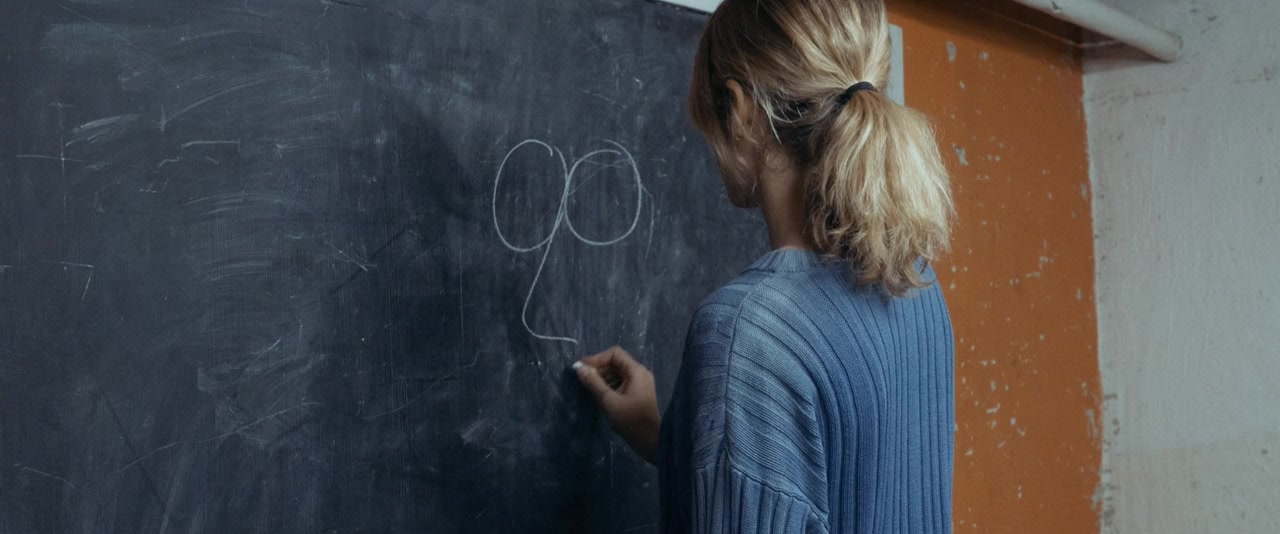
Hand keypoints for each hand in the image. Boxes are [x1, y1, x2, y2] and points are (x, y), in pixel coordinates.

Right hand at [574, 346, 659, 464]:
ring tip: (589, 388)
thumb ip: (593, 382)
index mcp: (636, 371)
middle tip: (583, 380)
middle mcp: (640, 373)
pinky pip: (621, 383)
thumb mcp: (608, 400)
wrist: (650, 440)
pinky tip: (599, 395)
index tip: (581, 369)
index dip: (596, 358)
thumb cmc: (630, 420)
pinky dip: (609, 385)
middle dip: (599, 369)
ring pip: (618, 373)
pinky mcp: (638, 394)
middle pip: (616, 363)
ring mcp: (640, 384)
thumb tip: (579, 368)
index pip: (614, 354)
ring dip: (603, 378)